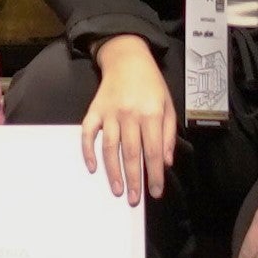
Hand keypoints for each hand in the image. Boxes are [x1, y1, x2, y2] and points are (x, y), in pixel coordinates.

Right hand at [75, 40, 175, 202]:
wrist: (127, 58)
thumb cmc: (151, 84)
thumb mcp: (168, 105)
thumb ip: (169, 133)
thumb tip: (166, 162)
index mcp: (151, 113)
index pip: (154, 150)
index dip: (155, 174)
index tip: (155, 192)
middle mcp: (129, 114)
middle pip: (131, 153)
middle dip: (134, 179)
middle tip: (133, 199)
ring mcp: (109, 113)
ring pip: (110, 147)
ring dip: (113, 171)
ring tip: (117, 190)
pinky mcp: (94, 110)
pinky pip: (88, 133)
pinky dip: (88, 151)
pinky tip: (93, 167)